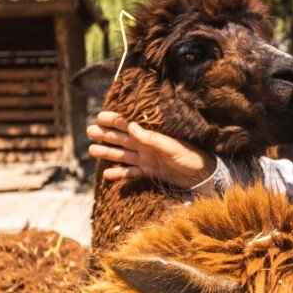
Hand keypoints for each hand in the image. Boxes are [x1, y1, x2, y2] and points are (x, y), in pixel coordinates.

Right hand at [87, 111, 214, 187]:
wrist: (202, 175)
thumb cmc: (190, 156)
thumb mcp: (171, 146)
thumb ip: (150, 138)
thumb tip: (130, 126)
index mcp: (151, 136)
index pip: (129, 125)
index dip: (114, 120)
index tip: (99, 117)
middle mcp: (146, 146)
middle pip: (122, 139)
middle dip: (106, 135)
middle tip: (90, 131)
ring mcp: (147, 159)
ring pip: (123, 155)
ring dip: (108, 153)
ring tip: (92, 150)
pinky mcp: (150, 172)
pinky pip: (131, 173)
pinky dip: (120, 174)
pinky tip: (107, 175)